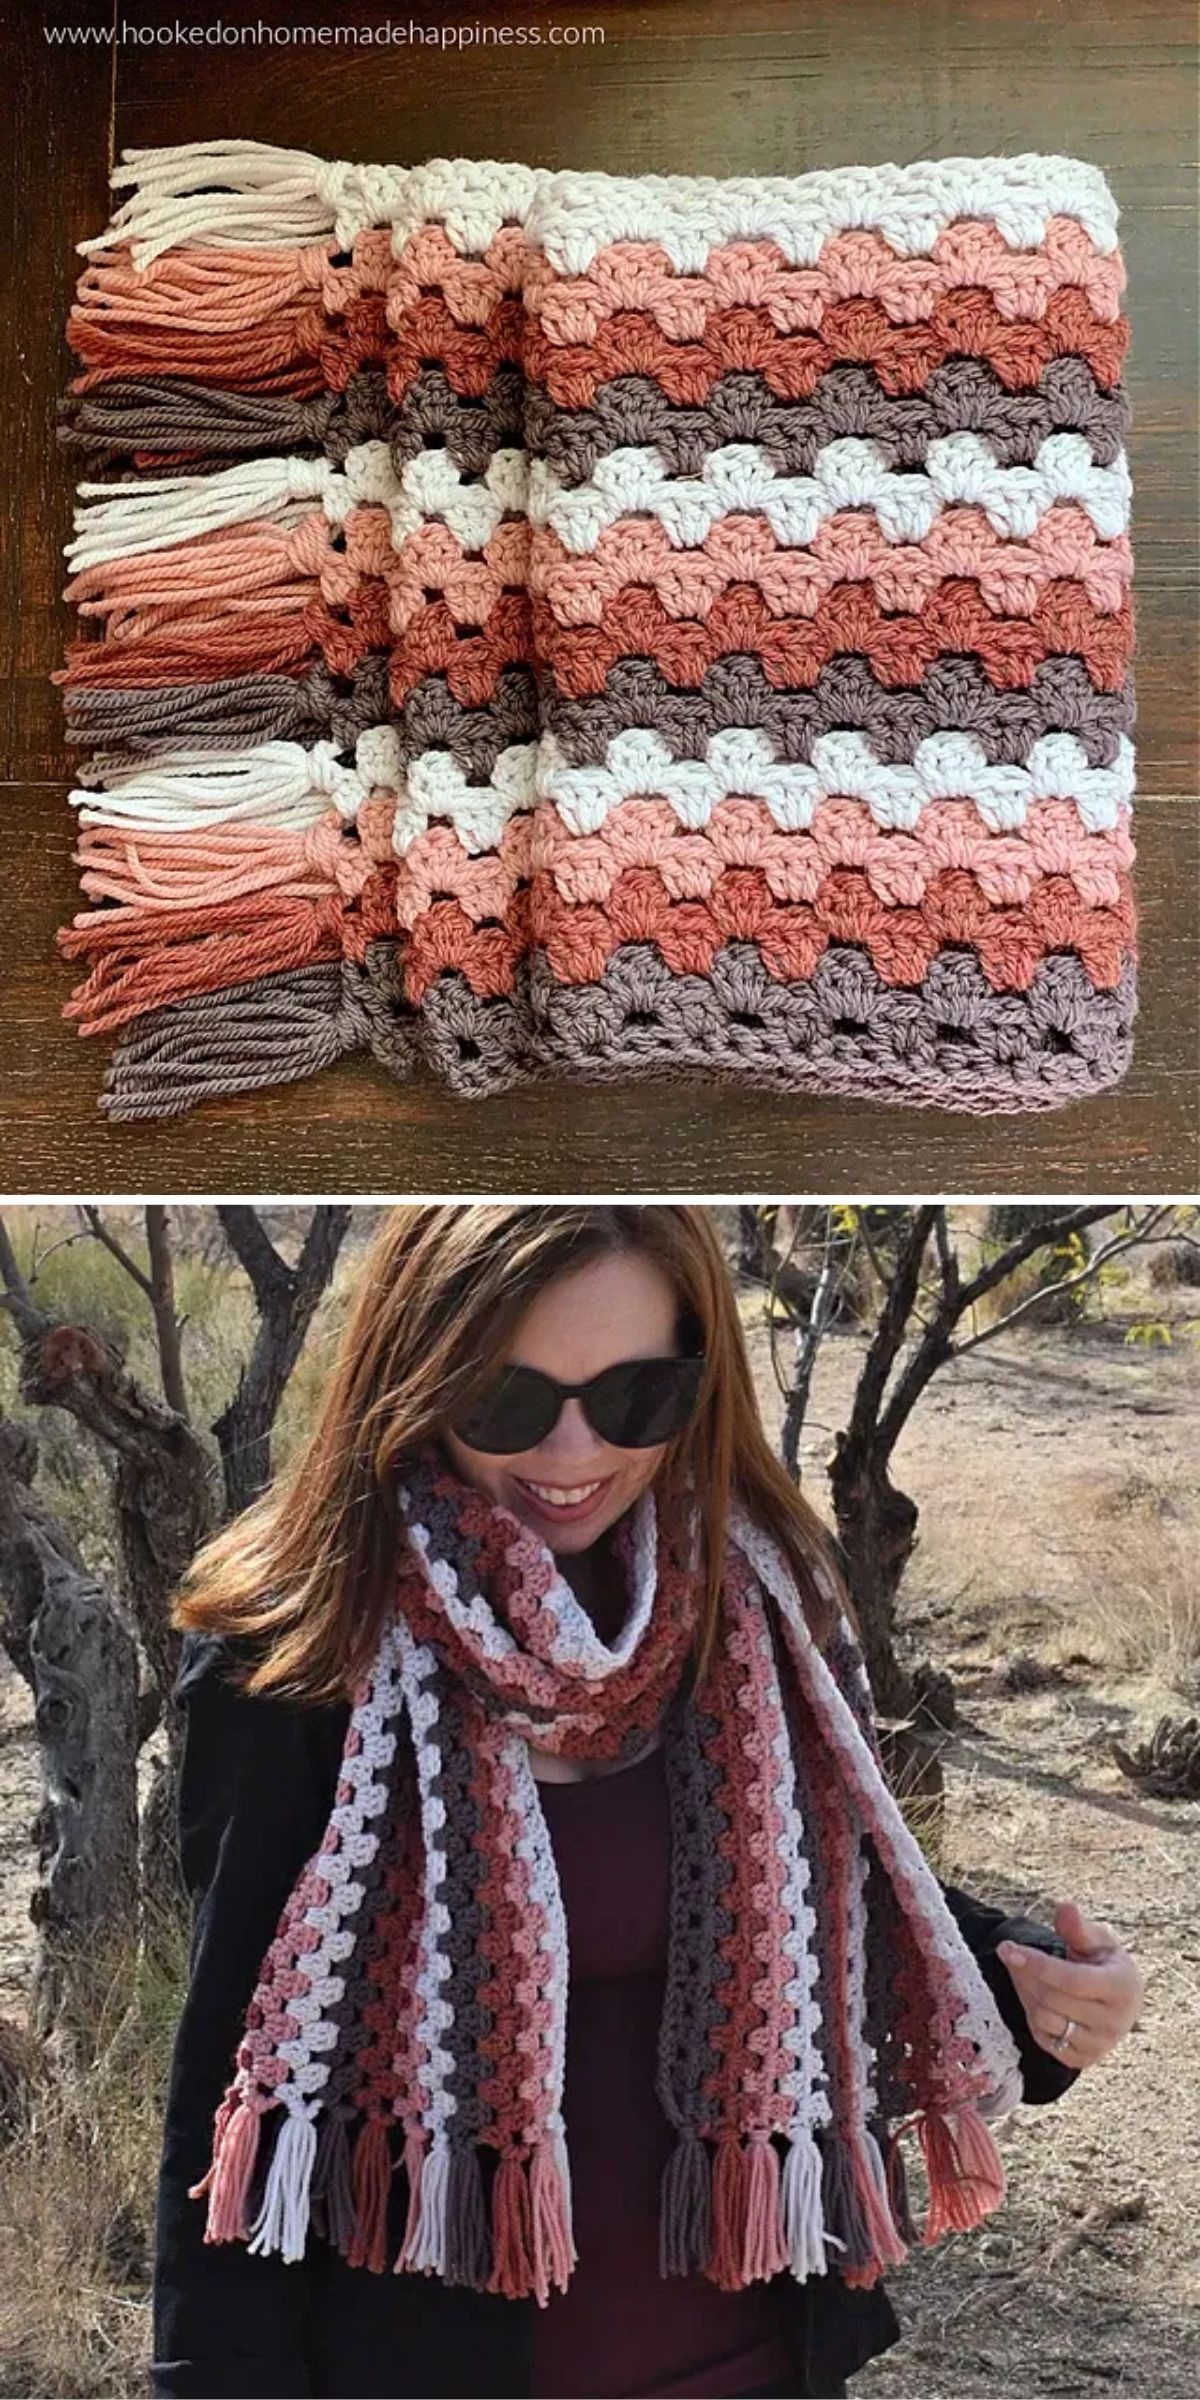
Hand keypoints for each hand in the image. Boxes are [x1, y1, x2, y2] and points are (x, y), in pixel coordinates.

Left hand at [997, 1901, 1144, 2070]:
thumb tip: (1065, 1907)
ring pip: (1045, 2020)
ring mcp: (1099, 2045)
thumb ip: (1078, 1928)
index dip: (1037, 1964)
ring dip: (1026, 1993)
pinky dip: (1032, 2016)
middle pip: (1053, 1999)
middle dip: (1026, 1974)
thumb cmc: (1104, 1963)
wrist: (1119, 2003)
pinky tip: (1036, 1996)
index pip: (1072, 1979)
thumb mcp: (1097, 1940)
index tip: (1006, 1948)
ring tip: (1024, 1973)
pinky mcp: (1082, 2060)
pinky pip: (1044, 2039)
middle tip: (1012, 1954)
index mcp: (1123, 1987)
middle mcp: (1115, 2022)